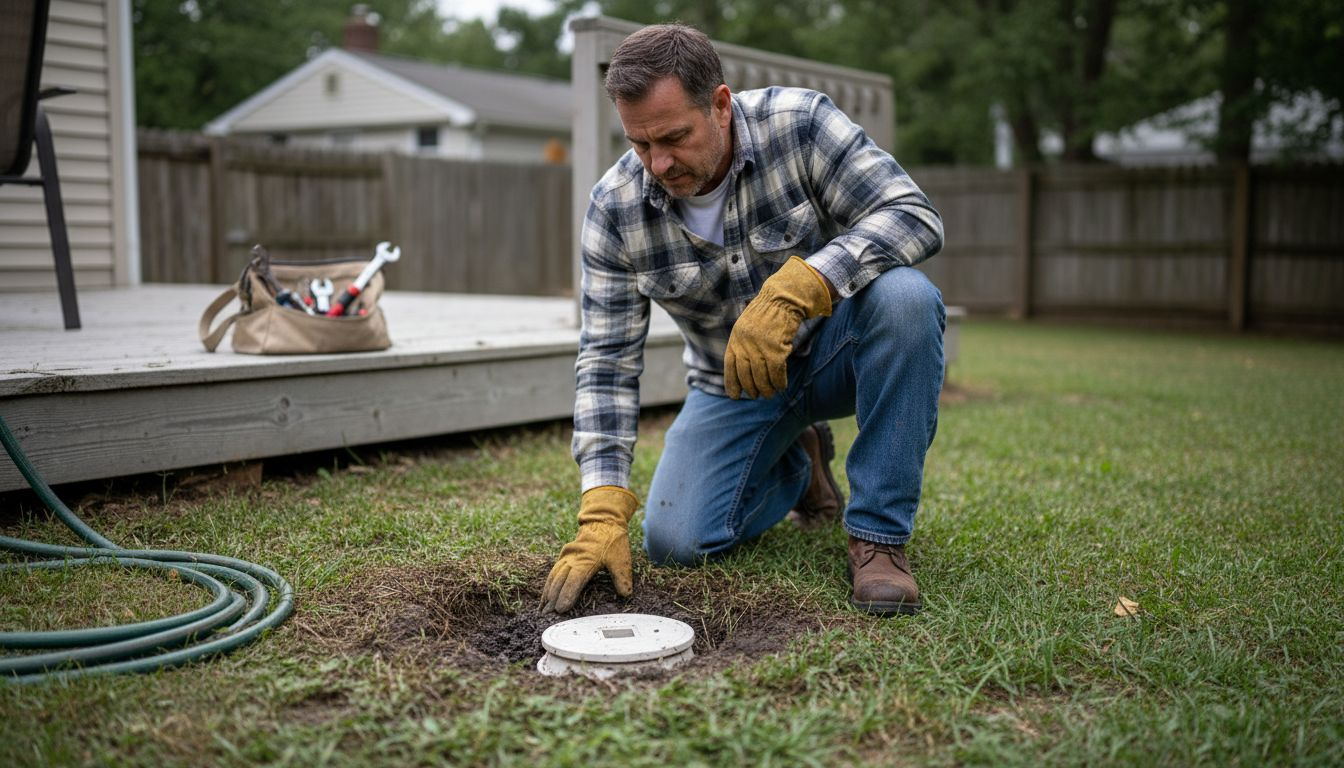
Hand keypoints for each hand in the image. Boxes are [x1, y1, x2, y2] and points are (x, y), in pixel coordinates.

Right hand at [541, 486, 638, 612]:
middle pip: (560, 579)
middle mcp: (573, 558)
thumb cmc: (612, 542)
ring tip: (542, 608)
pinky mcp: (564, 556)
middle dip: (553, 597)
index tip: (561, 608)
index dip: (567, 594)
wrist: (603, 523)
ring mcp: (567, 556)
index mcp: (587, 560)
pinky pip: (553, 571)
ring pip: (554, 575)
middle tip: (548, 614)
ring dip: (548, 592)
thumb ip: (622, 577)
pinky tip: (545, 596)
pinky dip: (548, 584)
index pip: (575, 579)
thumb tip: (625, 594)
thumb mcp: (621, 559)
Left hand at [724, 256, 831, 398]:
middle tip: (758, 395)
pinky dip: (779, 382)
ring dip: (766, 388)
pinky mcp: (776, 348)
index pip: (730, 365)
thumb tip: (743, 368)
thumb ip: (743, 344)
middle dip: (752, 388)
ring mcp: (760, 346)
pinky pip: (776, 372)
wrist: (783, 297)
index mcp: (736, 337)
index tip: (735, 396)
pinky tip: (782, 386)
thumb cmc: (768, 312)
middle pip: (746, 374)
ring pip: (761, 376)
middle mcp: (745, 343)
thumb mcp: (747, 326)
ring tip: (770, 394)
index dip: (732, 383)